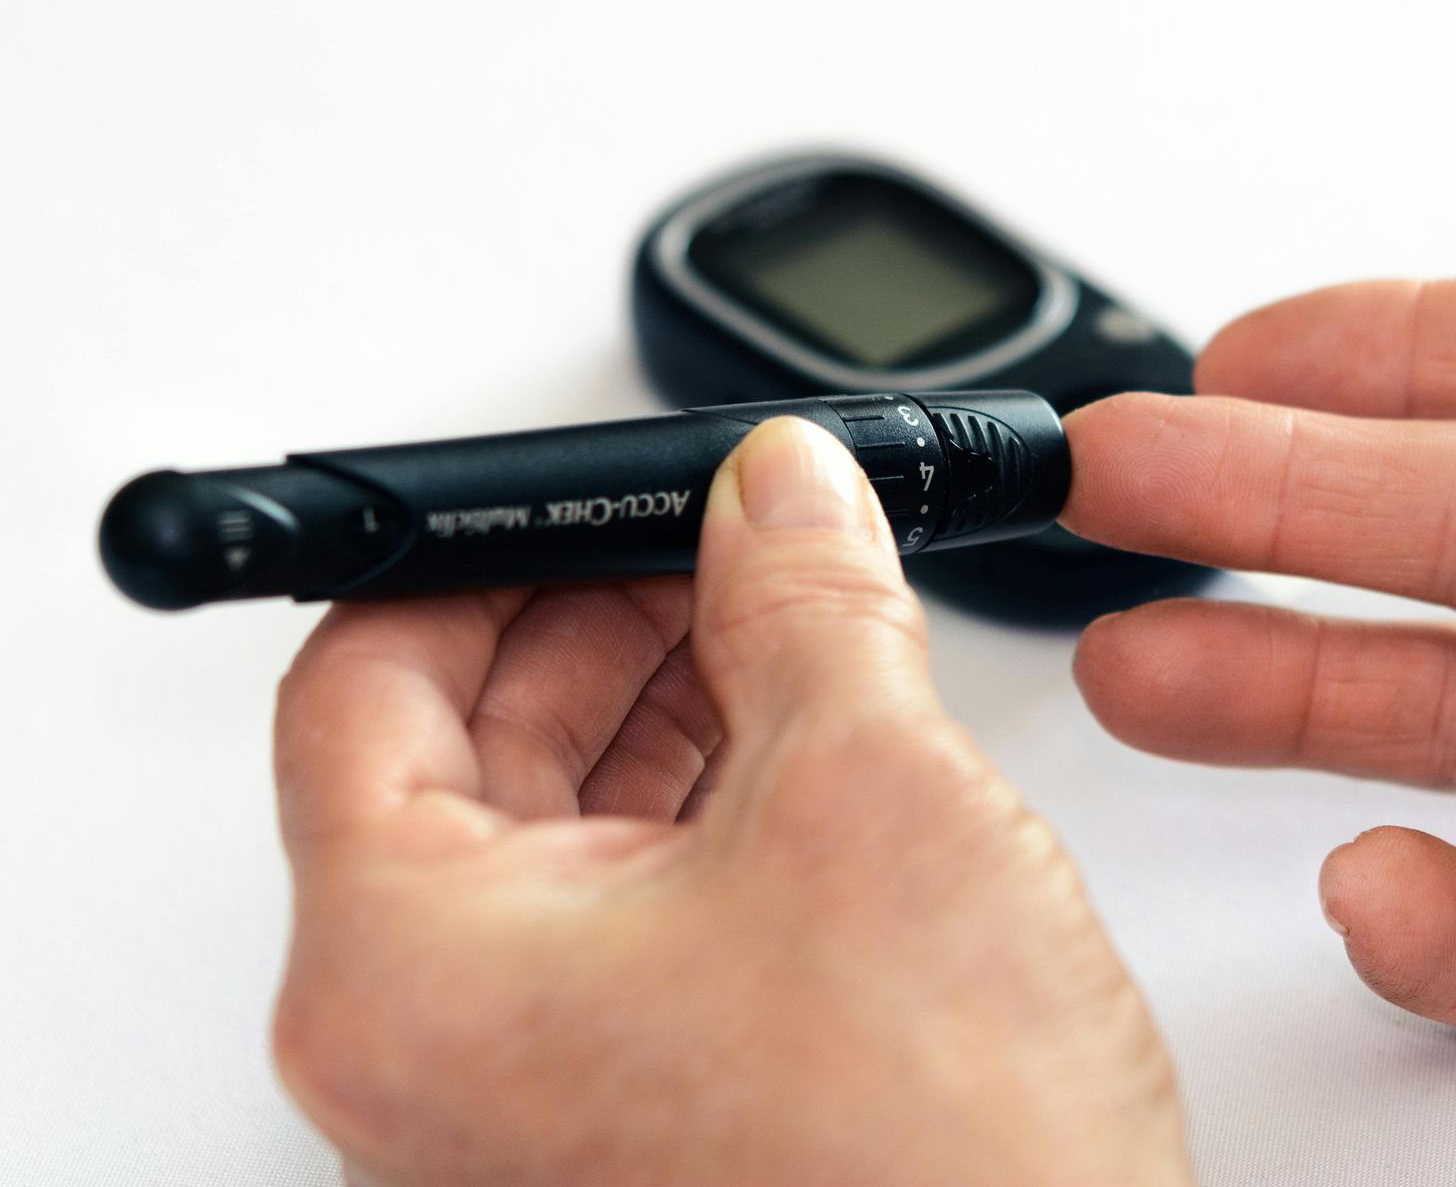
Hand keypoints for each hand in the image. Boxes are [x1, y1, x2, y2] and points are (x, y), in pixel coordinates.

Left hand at [270, 418, 1188, 1186]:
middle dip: (601, 619)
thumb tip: (780, 491)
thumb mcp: (869, 797)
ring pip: (554, 833)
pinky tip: (800, 741)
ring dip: (664, 705)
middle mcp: (431, 1055)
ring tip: (783, 620)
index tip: (589, 500)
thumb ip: (806, 599)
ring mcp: (526, 1098)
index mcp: (409, 974)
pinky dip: (702, 810)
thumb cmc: (939, 1178)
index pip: (362, 681)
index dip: (482, 555)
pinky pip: (625, 917)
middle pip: (457, 751)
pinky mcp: (627, 1115)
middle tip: (716, 537)